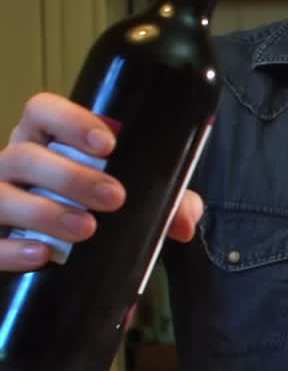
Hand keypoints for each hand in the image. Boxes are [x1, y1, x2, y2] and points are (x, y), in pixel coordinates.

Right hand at [0, 93, 204, 370]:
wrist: (59, 259)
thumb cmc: (93, 211)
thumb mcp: (134, 202)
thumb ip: (166, 204)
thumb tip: (186, 224)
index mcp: (45, 142)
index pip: (42, 111)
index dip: (70, 119)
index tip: (109, 143)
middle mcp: (13, 166)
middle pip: (25, 156)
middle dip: (70, 175)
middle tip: (114, 198)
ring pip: (2, 196)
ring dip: (45, 211)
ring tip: (86, 229)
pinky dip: (13, 249)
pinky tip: (42, 255)